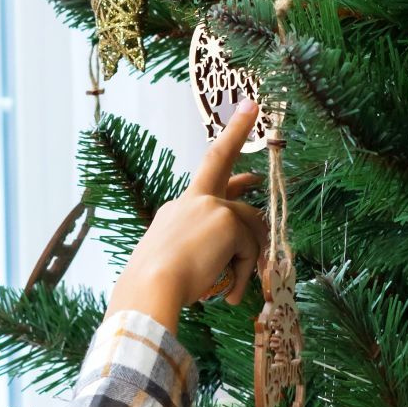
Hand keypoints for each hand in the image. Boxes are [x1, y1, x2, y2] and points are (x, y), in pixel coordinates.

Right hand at [105, 101, 268, 333]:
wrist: (150, 288)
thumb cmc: (155, 287)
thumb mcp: (178, 263)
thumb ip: (203, 252)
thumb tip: (231, 258)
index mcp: (177, 210)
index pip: (206, 172)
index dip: (228, 141)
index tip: (245, 113)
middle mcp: (192, 200)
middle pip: (228, 175)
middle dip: (239, 144)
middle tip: (257, 138)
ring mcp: (210, 206)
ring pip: (250, 226)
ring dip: (249, 259)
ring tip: (234, 290)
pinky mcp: (227, 221)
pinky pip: (251, 248)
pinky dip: (245, 272)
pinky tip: (232, 293)